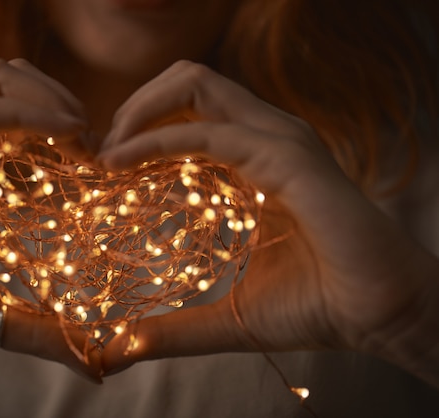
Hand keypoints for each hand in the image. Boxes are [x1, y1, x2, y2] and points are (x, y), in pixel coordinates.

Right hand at [0, 58, 101, 380]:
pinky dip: (26, 111)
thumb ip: (34, 330)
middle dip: (65, 105)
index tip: (102, 168)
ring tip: (84, 133)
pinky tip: (67, 129)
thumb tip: (94, 368)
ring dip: (51, 96)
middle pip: (16, 85)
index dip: (68, 136)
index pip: (24, 125)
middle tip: (98, 147)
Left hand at [97, 61, 438, 385]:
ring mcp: (279, 140)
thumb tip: (119, 351)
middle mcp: (264, 138)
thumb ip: (173, 328)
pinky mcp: (288, 157)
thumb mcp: (225, 317)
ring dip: (138, 114)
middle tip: (101, 153)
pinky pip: (210, 134)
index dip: (137, 131)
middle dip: (132, 109)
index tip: (101, 167)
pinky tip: (121, 162)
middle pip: (187, 83)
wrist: (379, 316)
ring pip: (195, 86)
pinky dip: (157, 141)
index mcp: (251, 160)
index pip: (185, 115)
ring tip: (105, 154)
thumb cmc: (314, 307)